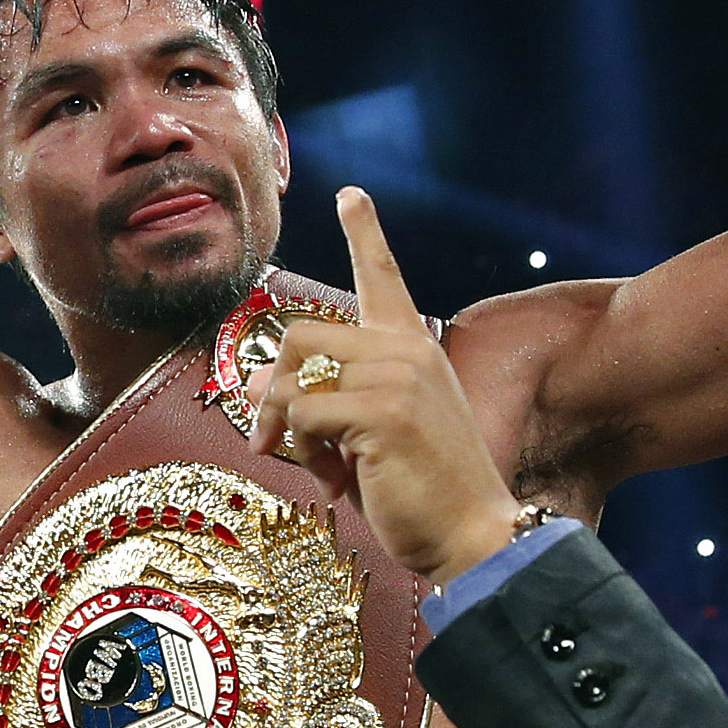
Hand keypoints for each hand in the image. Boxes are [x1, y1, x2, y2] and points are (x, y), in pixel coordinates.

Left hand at [247, 188, 523, 589]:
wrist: (471, 533)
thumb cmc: (421, 488)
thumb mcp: (369, 432)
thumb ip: (325, 399)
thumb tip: (256, 383)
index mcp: (411, 347)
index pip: (382, 276)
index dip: (364, 232)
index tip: (349, 195)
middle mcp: (404, 349)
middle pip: (300, 338)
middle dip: (270, 393)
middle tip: (265, 439)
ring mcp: (395, 377)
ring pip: (294, 382)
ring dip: (285, 432)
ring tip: (317, 468)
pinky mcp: (382, 412)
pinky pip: (302, 416)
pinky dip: (303, 454)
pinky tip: (336, 482)